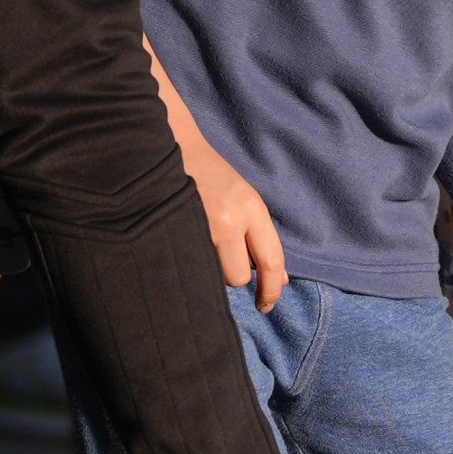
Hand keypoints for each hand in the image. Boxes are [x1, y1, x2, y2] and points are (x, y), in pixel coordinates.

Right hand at [184, 128, 287, 310]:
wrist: (172, 147)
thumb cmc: (213, 176)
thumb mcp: (246, 201)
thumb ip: (263, 239)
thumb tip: (280, 279)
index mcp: (251, 208)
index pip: (272, 261)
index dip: (272, 290)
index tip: (267, 305)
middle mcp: (227, 220)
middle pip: (239, 278)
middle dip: (235, 276)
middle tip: (226, 257)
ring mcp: (198, 227)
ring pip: (213, 275)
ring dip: (211, 268)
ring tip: (203, 241)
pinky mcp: (173, 231)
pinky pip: (190, 266)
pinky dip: (192, 263)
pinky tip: (187, 248)